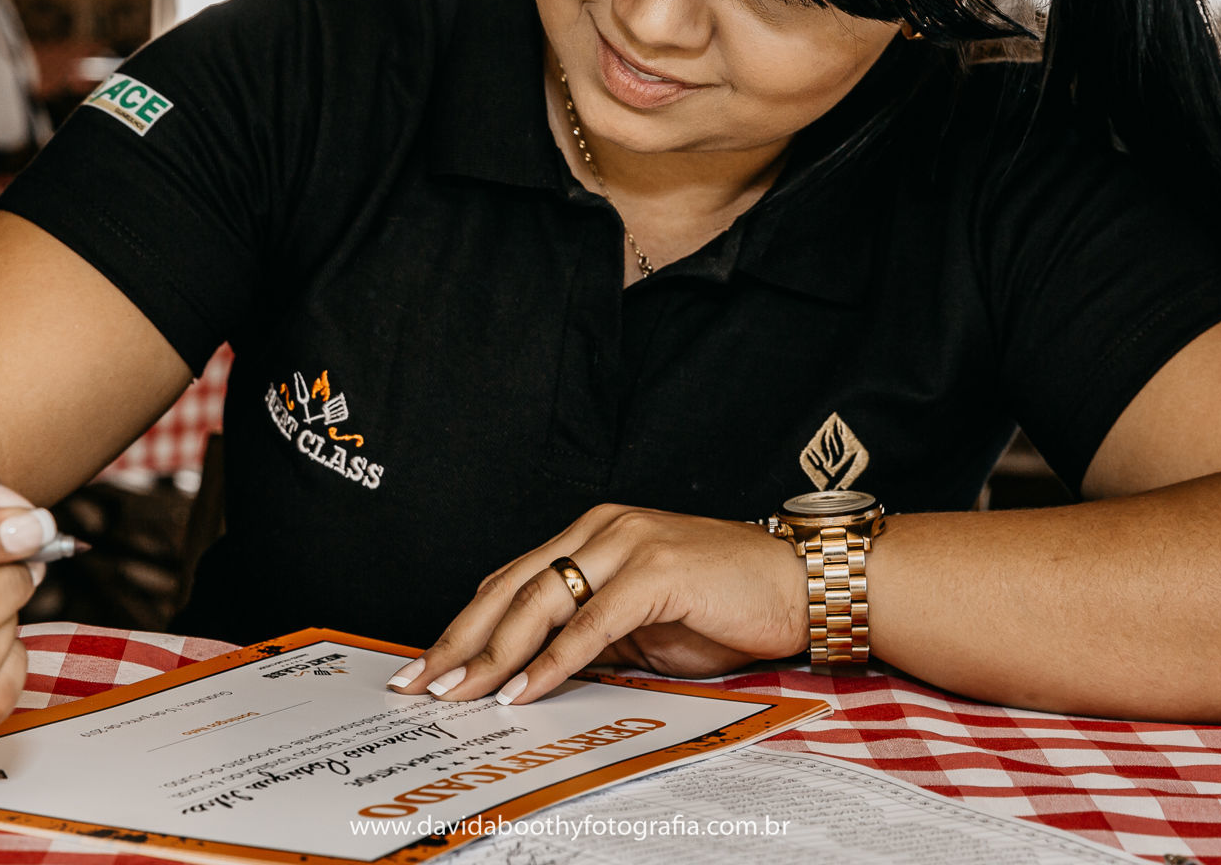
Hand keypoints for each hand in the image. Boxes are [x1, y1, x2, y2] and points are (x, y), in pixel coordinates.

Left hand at [389, 504, 807, 704]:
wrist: (799, 586)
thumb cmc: (726, 606)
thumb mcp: (642, 627)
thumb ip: (588, 637)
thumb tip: (530, 674)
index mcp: (593, 534)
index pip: (511, 579)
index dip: (465, 625)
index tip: (427, 667)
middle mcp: (602, 528)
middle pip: (511, 587)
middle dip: (460, 640)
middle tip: (421, 684)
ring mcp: (628, 543)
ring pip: (541, 600)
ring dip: (494, 653)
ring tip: (460, 692)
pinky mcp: (656, 570)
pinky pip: (591, 622)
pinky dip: (553, 660)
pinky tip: (524, 689)